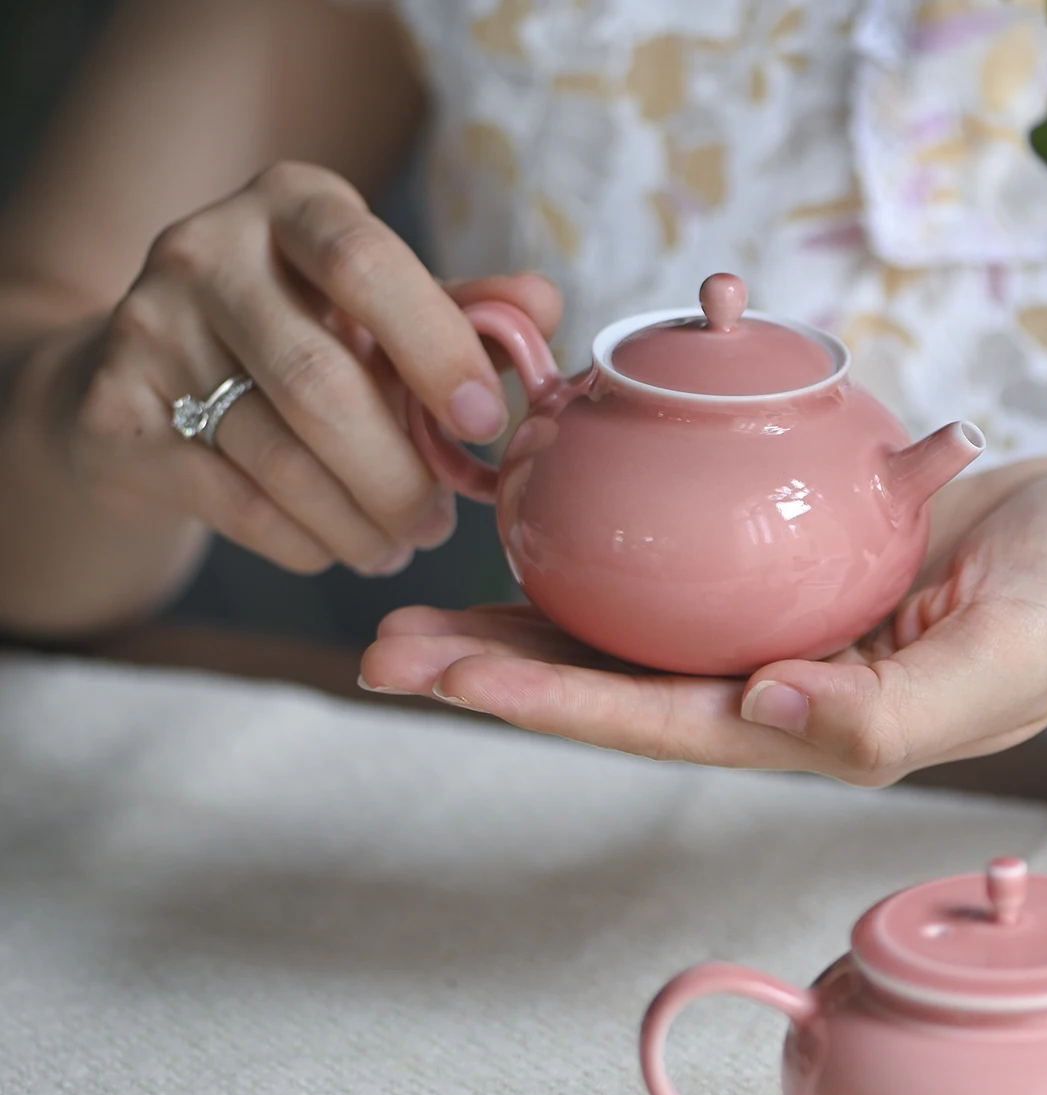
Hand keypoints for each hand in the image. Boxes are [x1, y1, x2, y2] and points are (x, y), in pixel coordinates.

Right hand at [57, 160, 559, 576]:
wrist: (135, 374)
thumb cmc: (297, 337)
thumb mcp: (376, 308)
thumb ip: (458, 312)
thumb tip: (542, 309)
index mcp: (292, 205)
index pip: (367, 264)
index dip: (438, 351)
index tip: (487, 424)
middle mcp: (207, 251)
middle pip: (321, 385)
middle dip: (401, 477)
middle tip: (441, 525)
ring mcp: (148, 328)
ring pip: (281, 461)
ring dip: (361, 525)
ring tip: (400, 544)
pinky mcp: (114, 413)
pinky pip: (238, 504)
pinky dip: (307, 542)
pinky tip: (338, 547)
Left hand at [359, 458, 1046, 784]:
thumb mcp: (1005, 661)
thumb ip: (896, 711)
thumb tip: (765, 711)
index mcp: (814, 726)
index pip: (662, 725)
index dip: (552, 708)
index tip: (448, 681)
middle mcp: (774, 682)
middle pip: (614, 685)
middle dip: (499, 675)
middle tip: (381, 651)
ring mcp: (773, 620)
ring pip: (627, 625)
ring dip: (522, 615)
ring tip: (415, 599)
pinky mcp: (781, 556)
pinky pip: (675, 551)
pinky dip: (599, 539)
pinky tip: (532, 516)